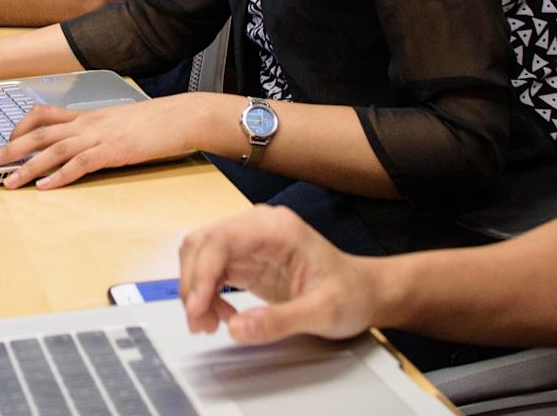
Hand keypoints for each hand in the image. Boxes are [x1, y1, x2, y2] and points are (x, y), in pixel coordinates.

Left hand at [0, 93, 202, 188]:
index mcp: (87, 117)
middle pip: (38, 134)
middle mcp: (87, 124)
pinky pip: (80, 164)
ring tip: (7, 182)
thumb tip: (80, 148)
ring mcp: (99, 136)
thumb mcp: (119, 124)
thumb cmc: (155, 123)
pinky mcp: (113, 151)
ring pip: (52, 150)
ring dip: (26, 167)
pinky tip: (45, 186)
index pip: (42, 116)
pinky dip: (60, 176)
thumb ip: (96, 133)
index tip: (3, 143)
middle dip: (8, 149)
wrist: (182, 117)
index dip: (19, 129)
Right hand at [177, 205, 379, 344]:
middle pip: (202, 244)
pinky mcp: (246, 260)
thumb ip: (280, 321)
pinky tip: (220, 316)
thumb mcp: (322, 312)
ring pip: (200, 257)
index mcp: (277, 228)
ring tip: (208, 324)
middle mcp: (258, 228)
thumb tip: (237, 328)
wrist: (364, 293)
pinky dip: (205, 295)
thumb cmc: (351, 293)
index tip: (197, 307)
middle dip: (193, 284)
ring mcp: (250, 243)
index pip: (221, 240)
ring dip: (195, 290)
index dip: (201, 273)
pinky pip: (210, 272)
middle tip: (199, 322)